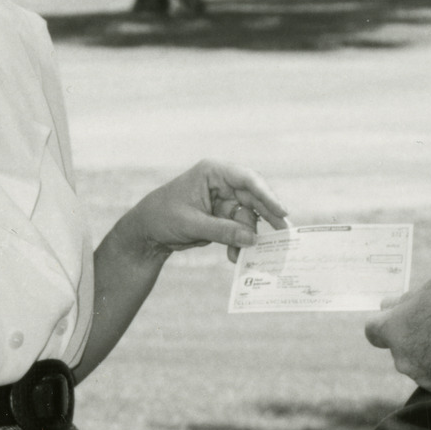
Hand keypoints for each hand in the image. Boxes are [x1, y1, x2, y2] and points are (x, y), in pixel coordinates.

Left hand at [120, 160, 288, 258]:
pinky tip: (234, 256)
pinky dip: (239, 242)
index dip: (266, 194)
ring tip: (243, 255)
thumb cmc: (163, 217)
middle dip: (266, 217)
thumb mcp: (192, 224)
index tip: (281, 211)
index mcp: (213, 173)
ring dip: (247, 236)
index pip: (246, 179)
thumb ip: (222, 231)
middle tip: (284, 233)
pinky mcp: (222, 217)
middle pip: (253, 198)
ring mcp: (223, 200)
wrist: (147, 231)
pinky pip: (239, 229)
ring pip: (247, 217)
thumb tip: (252, 239)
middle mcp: (222, 183)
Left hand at [365, 276, 430, 401]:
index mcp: (396, 330)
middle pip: (401, 347)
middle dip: (414, 338)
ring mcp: (424, 379)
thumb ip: (411, 299)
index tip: (400, 318)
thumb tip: (395, 304)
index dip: (385, 323)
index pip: (373, 330)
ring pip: (421, 364)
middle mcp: (404, 359)